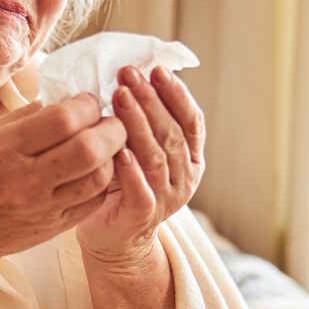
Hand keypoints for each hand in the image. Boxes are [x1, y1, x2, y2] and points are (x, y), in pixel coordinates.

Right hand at [0, 94, 125, 283]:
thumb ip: (29, 115)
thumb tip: (68, 100)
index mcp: (7, 148)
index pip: (63, 120)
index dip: (86, 105)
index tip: (88, 101)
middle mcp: (27, 178)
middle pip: (88, 148)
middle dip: (111, 128)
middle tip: (111, 121)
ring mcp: (43, 206)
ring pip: (98, 177)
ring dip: (113, 155)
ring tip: (110, 144)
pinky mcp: (55, 226)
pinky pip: (94, 201)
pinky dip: (105, 181)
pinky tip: (99, 169)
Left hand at [76, 66, 205, 266]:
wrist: (116, 238)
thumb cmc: (124, 182)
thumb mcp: (142, 149)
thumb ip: (145, 121)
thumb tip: (131, 75)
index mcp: (190, 158)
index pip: (192, 120)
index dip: (177, 94)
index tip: (157, 69)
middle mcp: (184, 177)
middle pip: (172, 133)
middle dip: (151, 100)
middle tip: (129, 74)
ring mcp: (166, 198)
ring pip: (156, 156)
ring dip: (138, 123)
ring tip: (120, 96)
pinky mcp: (142, 216)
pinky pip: (140, 190)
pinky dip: (130, 170)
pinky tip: (118, 149)